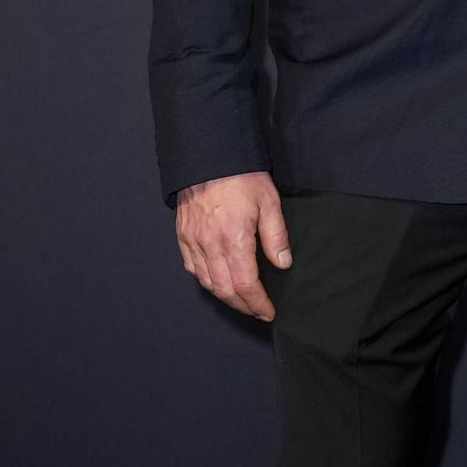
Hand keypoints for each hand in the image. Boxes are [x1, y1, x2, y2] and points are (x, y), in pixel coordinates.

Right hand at [175, 172, 290, 321]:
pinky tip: (217, 281)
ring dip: (225, 297)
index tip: (268, 311)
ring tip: (241, 300)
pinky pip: (192, 267)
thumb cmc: (241, 176)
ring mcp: (193, 241)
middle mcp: (210, 245)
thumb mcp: (269, 202)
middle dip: (243, 306)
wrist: (209, 155)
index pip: (246, 285)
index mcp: (234, 240)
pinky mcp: (183, 235)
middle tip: (257, 311)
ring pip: (207, 282)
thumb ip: (276, 237)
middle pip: (225, 290)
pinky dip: (206, 281)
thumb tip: (283, 264)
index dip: (258, 303)